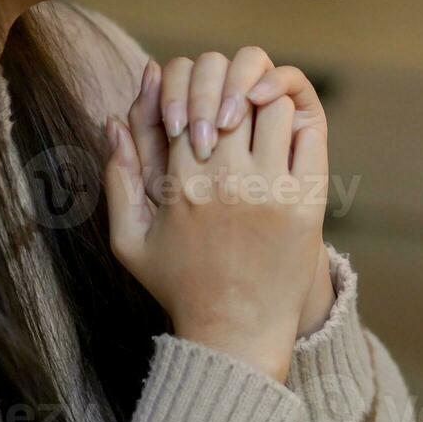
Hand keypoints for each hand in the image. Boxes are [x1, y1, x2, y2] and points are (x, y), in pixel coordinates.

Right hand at [103, 63, 328, 381]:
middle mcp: (225, 180)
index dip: (191, 90)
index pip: (184, 98)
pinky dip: (299, 124)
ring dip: (265, 103)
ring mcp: (269, 189)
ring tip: (258, 118)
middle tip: (231, 106)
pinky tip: (286, 136)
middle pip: (232, 91)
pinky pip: (309, 135)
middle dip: (229, 89)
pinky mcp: (306, 200)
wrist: (236, 332)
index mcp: (180, 183)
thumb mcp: (130, 239)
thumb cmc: (180, 285)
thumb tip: (114, 121)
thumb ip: (119, 177)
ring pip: (274, 105)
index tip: (197, 110)